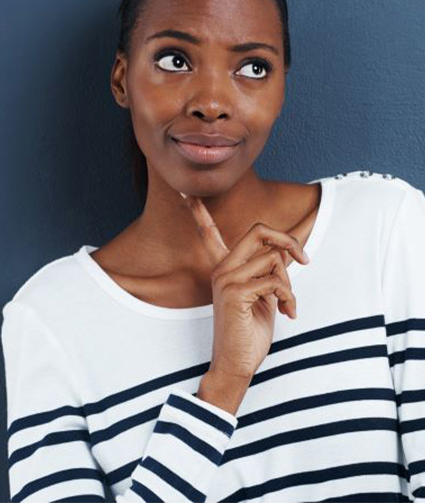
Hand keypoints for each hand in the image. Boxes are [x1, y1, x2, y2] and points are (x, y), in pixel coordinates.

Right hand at [179, 191, 308, 380]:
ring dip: (290, 283)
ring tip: (288, 304)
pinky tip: (287, 313)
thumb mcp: (262, 297)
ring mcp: (226, 280)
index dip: (199, 213)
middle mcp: (222, 269)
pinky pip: (274, 280)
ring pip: (273, 259)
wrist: (237, 364)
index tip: (185, 194)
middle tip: (304, 259)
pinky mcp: (235, 293)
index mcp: (224, 268)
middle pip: (258, 231)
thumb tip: (284, 252)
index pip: (209, 234)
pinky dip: (288, 297)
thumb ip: (267, 272)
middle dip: (287, 240)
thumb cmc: (249, 332)